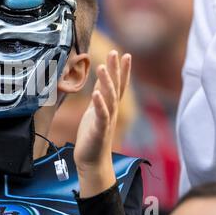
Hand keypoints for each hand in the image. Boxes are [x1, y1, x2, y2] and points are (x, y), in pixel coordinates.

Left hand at [74, 50, 130, 197]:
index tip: (124, 54)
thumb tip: (99, 85)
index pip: (119, 85)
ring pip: (109, 99)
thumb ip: (98, 99)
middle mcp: (111, 111)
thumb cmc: (92, 136)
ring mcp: (106, 120)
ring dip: (107, 82)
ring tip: (102, 67)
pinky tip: (96, 93)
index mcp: (109, 107)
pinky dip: (99, 104)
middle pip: (116, 87)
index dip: (122, 70)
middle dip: (116, 70)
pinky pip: (101, 115)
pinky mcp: (99, 130)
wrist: (91, 161)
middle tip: (115, 52)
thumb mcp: (94, 113)